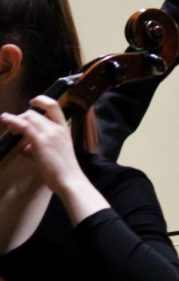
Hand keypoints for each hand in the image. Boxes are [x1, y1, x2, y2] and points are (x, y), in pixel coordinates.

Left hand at [0, 96, 108, 223]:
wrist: (69, 179)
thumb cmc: (64, 171)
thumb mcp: (54, 154)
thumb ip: (40, 147)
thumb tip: (26, 147)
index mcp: (64, 129)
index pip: (54, 107)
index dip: (42, 100)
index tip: (32, 102)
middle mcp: (57, 128)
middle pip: (35, 114)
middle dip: (21, 117)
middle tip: (13, 126)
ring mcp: (49, 133)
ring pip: (28, 117)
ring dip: (15, 120)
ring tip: (7, 125)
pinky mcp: (40, 140)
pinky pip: (23, 126)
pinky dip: (12, 121)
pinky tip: (6, 120)